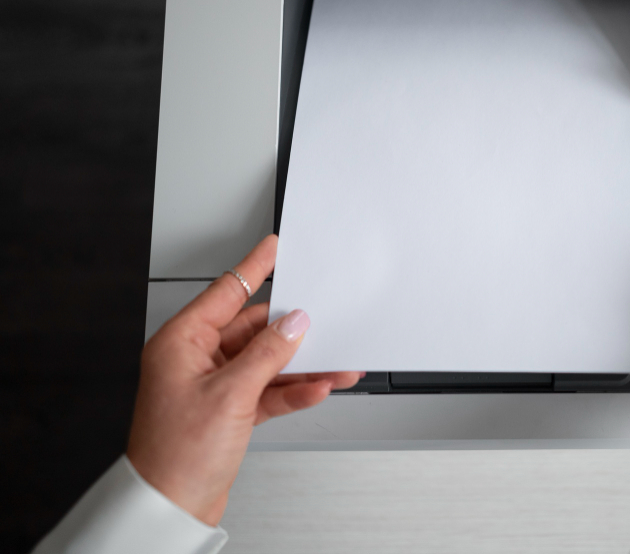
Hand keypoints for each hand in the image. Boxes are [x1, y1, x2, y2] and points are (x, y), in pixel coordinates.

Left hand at [126, 235, 362, 525]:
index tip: (274, 247)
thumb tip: (294, 324)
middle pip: (253, 329)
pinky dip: (292, 390)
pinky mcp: (229, 410)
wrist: (170, 508)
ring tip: (334, 362)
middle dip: (291, 329)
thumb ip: (267, 355)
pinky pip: (267, 389)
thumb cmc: (174, 456)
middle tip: (323, 320)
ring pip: (265, 361)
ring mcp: (213, 385)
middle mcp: (195, 359)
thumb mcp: (230, 395)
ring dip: (299, 365)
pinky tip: (316, 389)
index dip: (254, 268)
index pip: (226, 292)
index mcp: (180, 343)